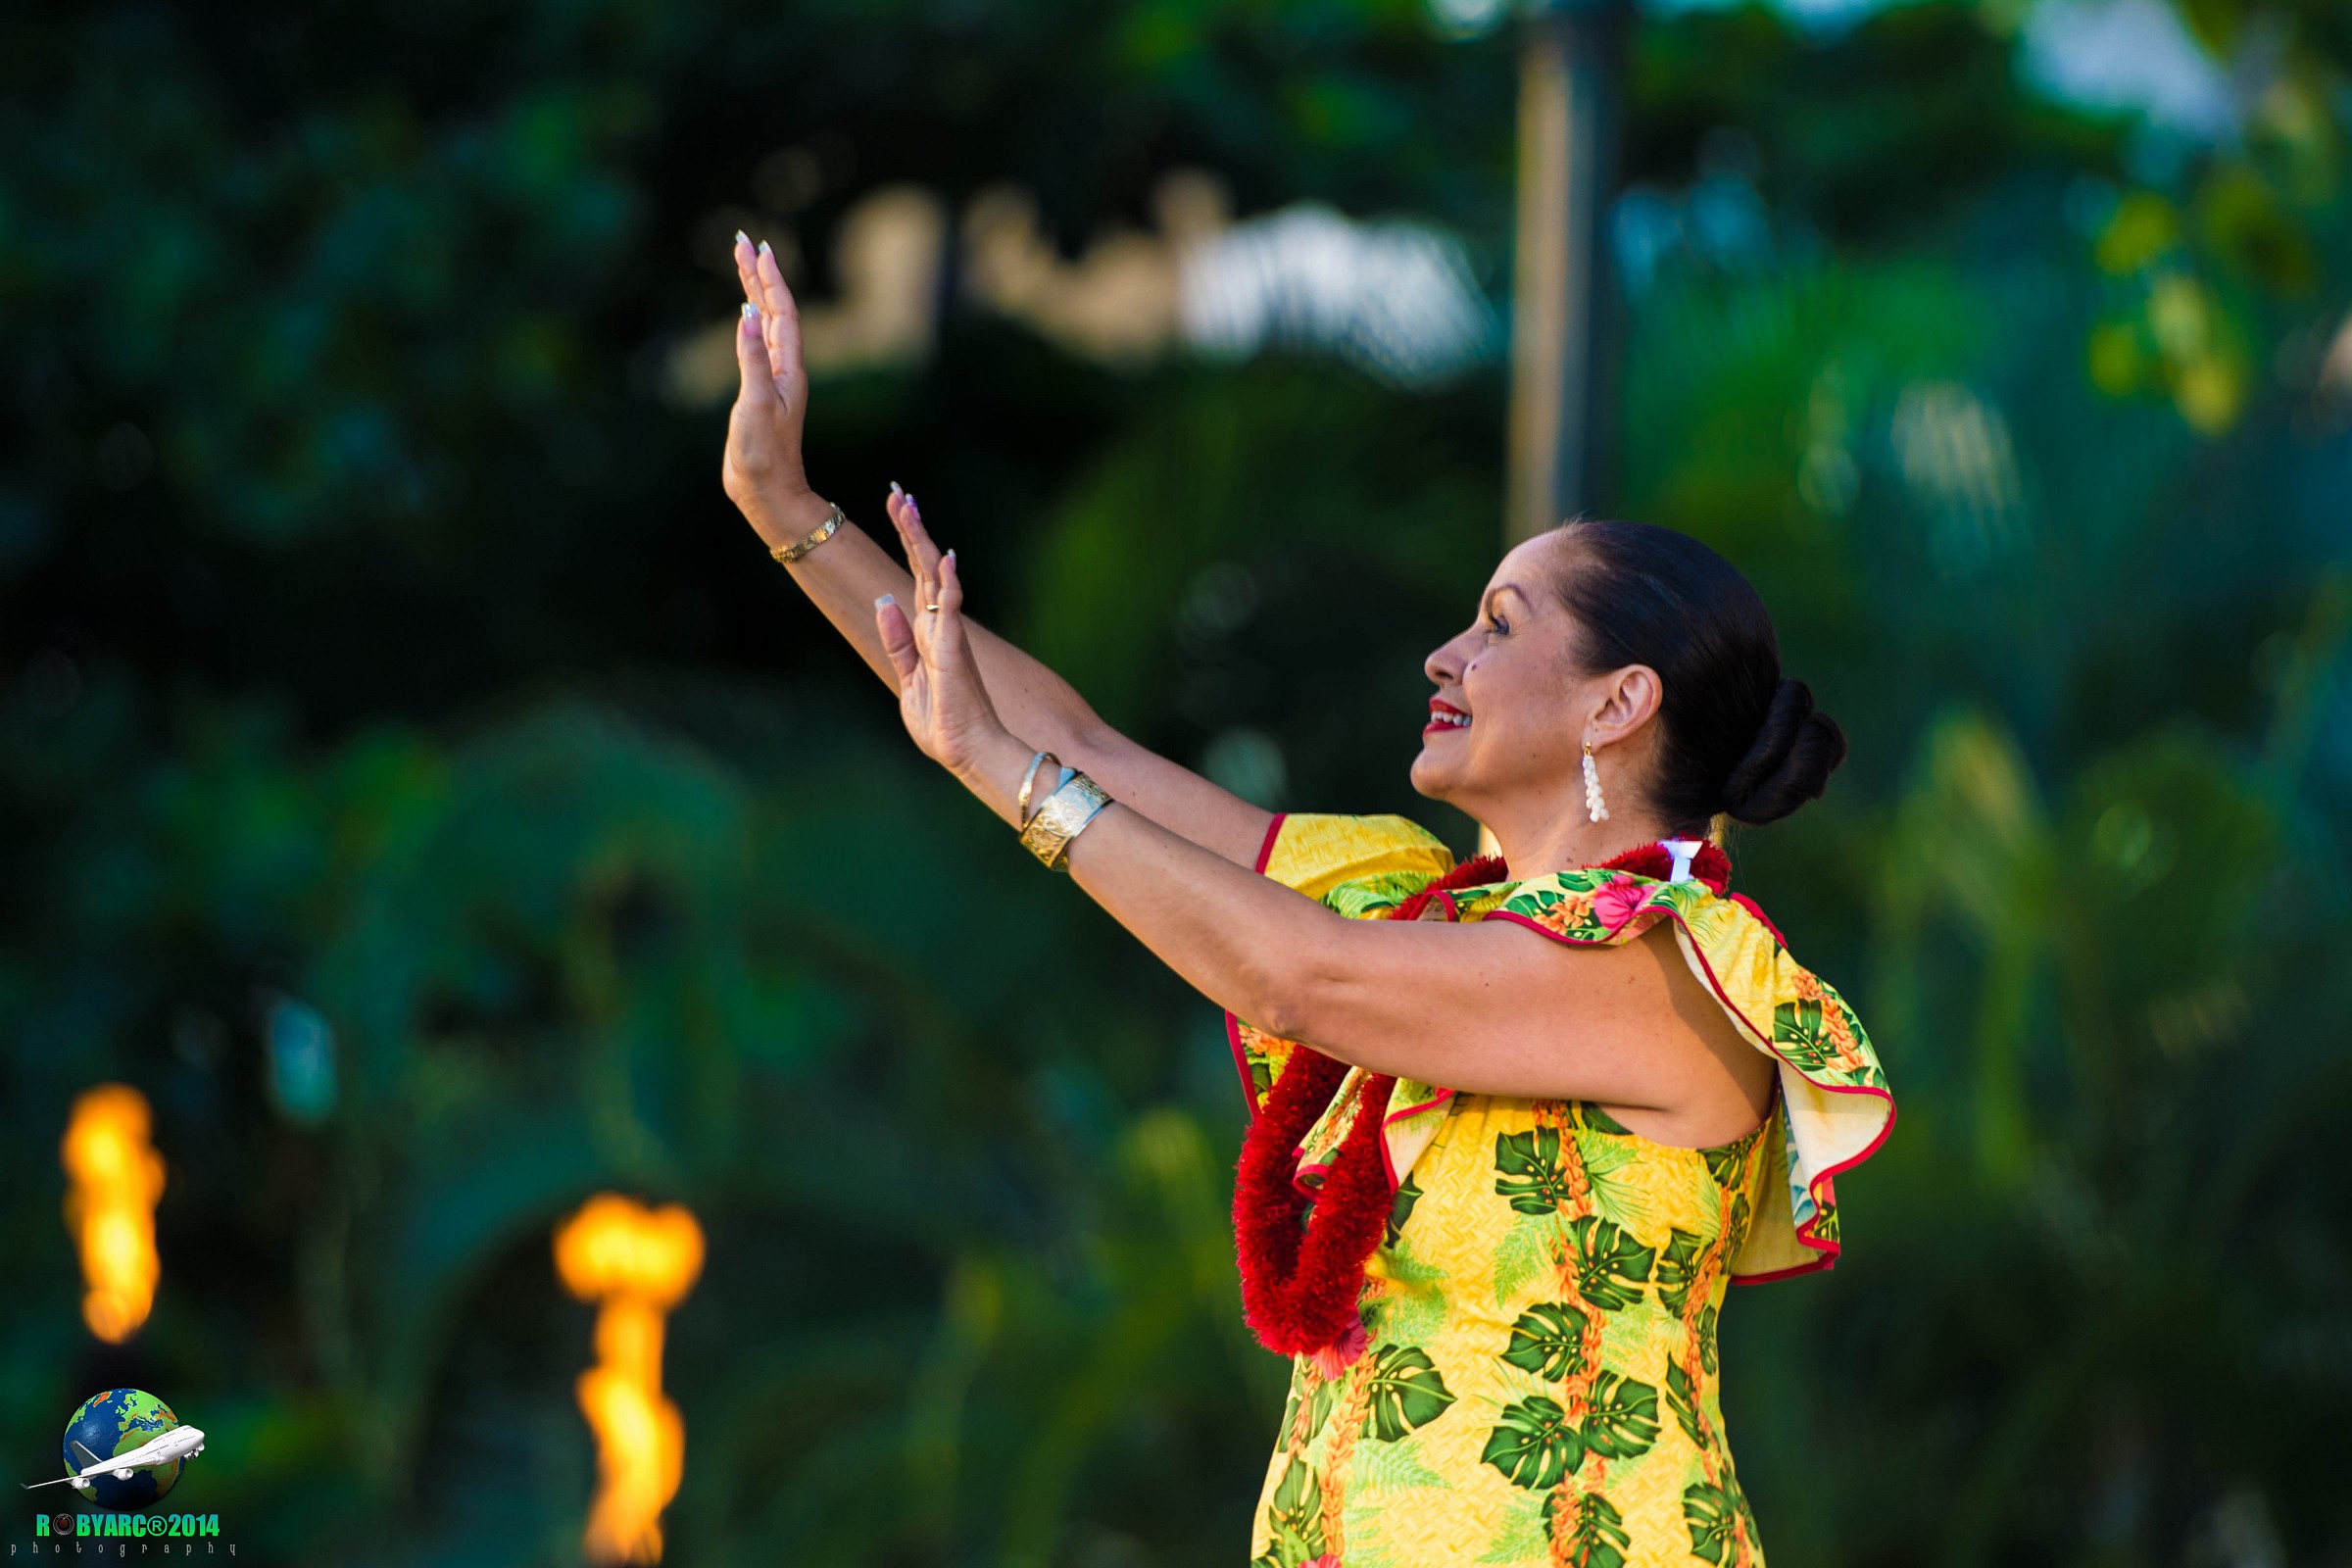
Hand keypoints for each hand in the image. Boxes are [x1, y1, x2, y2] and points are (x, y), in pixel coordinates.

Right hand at [723, 234, 828, 540]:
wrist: (767, 492)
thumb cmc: (763, 454)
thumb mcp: (754, 404)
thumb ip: (751, 358)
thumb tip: (748, 313)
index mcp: (789, 368)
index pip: (784, 311)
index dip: (771, 278)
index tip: (759, 247)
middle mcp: (784, 369)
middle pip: (775, 310)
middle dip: (759, 274)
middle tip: (744, 241)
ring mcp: (772, 379)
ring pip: (766, 324)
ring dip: (755, 292)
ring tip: (743, 262)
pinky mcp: (758, 392)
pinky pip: (756, 344)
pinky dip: (749, 322)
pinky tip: (745, 313)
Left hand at [877, 489, 1011, 781]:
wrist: (966, 750)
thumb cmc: (942, 722)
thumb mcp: (907, 678)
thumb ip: (897, 641)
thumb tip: (884, 602)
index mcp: (925, 633)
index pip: (913, 577)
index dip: (906, 542)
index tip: (897, 507)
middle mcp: (938, 626)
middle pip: (922, 567)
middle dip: (910, 528)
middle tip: (898, 491)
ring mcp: (947, 636)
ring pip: (933, 578)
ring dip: (921, 542)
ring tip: (909, 507)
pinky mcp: (953, 651)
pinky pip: (949, 612)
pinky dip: (947, 585)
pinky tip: (944, 558)